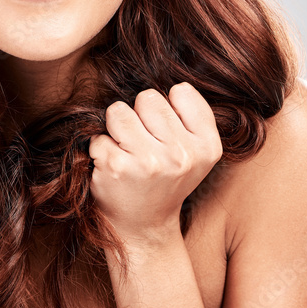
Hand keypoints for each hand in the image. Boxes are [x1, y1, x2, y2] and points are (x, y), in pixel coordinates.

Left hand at [88, 83, 222, 247]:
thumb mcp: (196, 151)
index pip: (181, 91)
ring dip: (117, 129)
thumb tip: (169, 82)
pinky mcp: (118, 166)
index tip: (165, 133)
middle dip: (140, 116)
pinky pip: (99, 134)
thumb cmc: (166, 180)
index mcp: (207, 146)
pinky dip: (100, 148)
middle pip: (148, 97)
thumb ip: (190, 115)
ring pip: (119, 110)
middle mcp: (182, 154)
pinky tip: (113, 167)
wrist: (144, 225)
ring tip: (127, 152)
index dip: (167, 108)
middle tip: (143, 146)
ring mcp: (150, 161)